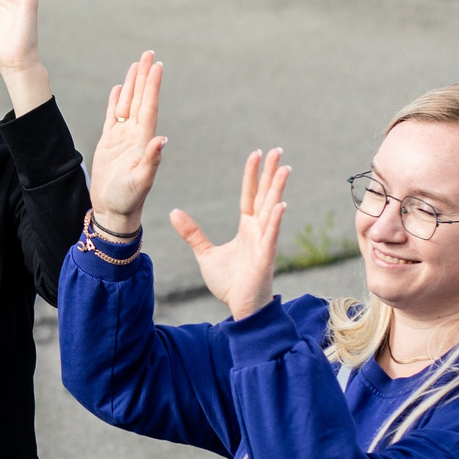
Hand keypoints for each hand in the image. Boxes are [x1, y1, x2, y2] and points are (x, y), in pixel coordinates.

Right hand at [86, 53, 166, 235]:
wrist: (113, 212)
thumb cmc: (128, 200)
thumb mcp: (140, 182)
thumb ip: (151, 161)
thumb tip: (162, 139)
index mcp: (144, 141)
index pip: (149, 106)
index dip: (153, 86)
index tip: (157, 66)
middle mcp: (135, 136)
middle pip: (140, 99)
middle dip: (144, 76)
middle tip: (149, 53)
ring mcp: (122, 139)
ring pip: (127, 104)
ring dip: (132, 84)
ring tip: (136, 64)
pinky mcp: (109, 144)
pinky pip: (113, 117)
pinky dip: (116, 101)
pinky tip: (119, 89)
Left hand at [170, 148, 289, 321]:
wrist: (240, 308)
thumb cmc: (230, 282)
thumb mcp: (205, 253)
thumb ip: (192, 233)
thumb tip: (174, 212)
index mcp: (247, 228)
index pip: (250, 195)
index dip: (252, 175)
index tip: (256, 154)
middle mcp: (258, 231)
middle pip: (265, 196)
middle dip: (271, 173)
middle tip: (278, 150)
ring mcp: (264, 243)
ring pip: (272, 210)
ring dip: (278, 190)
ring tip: (284, 169)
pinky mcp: (265, 258)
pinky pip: (271, 236)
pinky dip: (276, 220)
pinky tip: (282, 205)